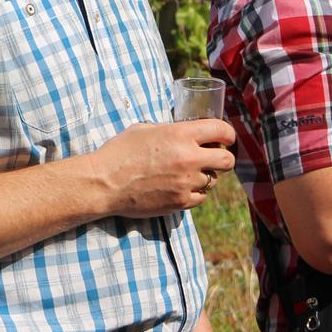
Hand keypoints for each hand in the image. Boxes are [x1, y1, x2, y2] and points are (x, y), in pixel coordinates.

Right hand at [95, 119, 235, 217]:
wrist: (104, 183)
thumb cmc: (119, 152)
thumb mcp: (144, 130)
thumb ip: (170, 131)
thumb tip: (185, 133)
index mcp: (180, 134)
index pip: (222, 130)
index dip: (227, 134)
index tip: (224, 138)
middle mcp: (189, 158)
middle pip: (227, 159)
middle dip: (222, 157)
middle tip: (212, 158)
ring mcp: (187, 182)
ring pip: (213, 180)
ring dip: (205, 176)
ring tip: (186, 174)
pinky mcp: (181, 202)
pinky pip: (201, 197)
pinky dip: (194, 192)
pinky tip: (179, 187)